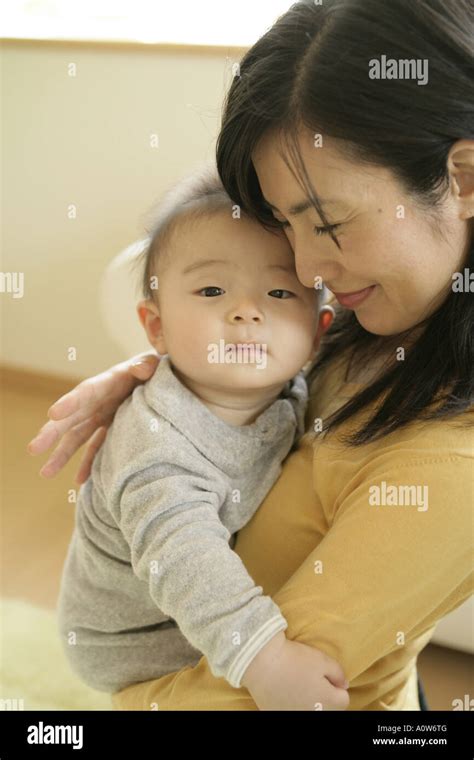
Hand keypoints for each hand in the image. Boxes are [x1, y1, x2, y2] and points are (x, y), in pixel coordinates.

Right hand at [26, 351, 158, 483]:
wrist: (155, 379)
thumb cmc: (152, 368)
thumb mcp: (151, 364)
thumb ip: (146, 366)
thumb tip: (142, 370)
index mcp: (106, 384)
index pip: (85, 392)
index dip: (70, 403)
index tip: (53, 414)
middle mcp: (97, 402)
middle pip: (71, 419)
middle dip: (52, 434)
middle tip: (33, 449)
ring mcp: (101, 418)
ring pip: (77, 438)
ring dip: (61, 455)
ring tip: (45, 473)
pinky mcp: (110, 430)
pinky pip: (96, 449)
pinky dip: (89, 464)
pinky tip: (79, 482)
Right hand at [241, 632, 349, 710]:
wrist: (261, 661)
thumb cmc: (294, 659)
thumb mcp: (323, 660)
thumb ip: (339, 674)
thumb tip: (344, 685)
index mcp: (329, 702)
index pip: (343, 699)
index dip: (335, 684)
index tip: (325, 674)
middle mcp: (314, 715)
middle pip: (327, 707)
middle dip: (324, 695)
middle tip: (310, 677)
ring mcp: (295, 716)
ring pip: (309, 710)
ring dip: (308, 700)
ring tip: (297, 683)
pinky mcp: (277, 714)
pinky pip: (291, 710)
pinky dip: (290, 703)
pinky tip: (284, 689)